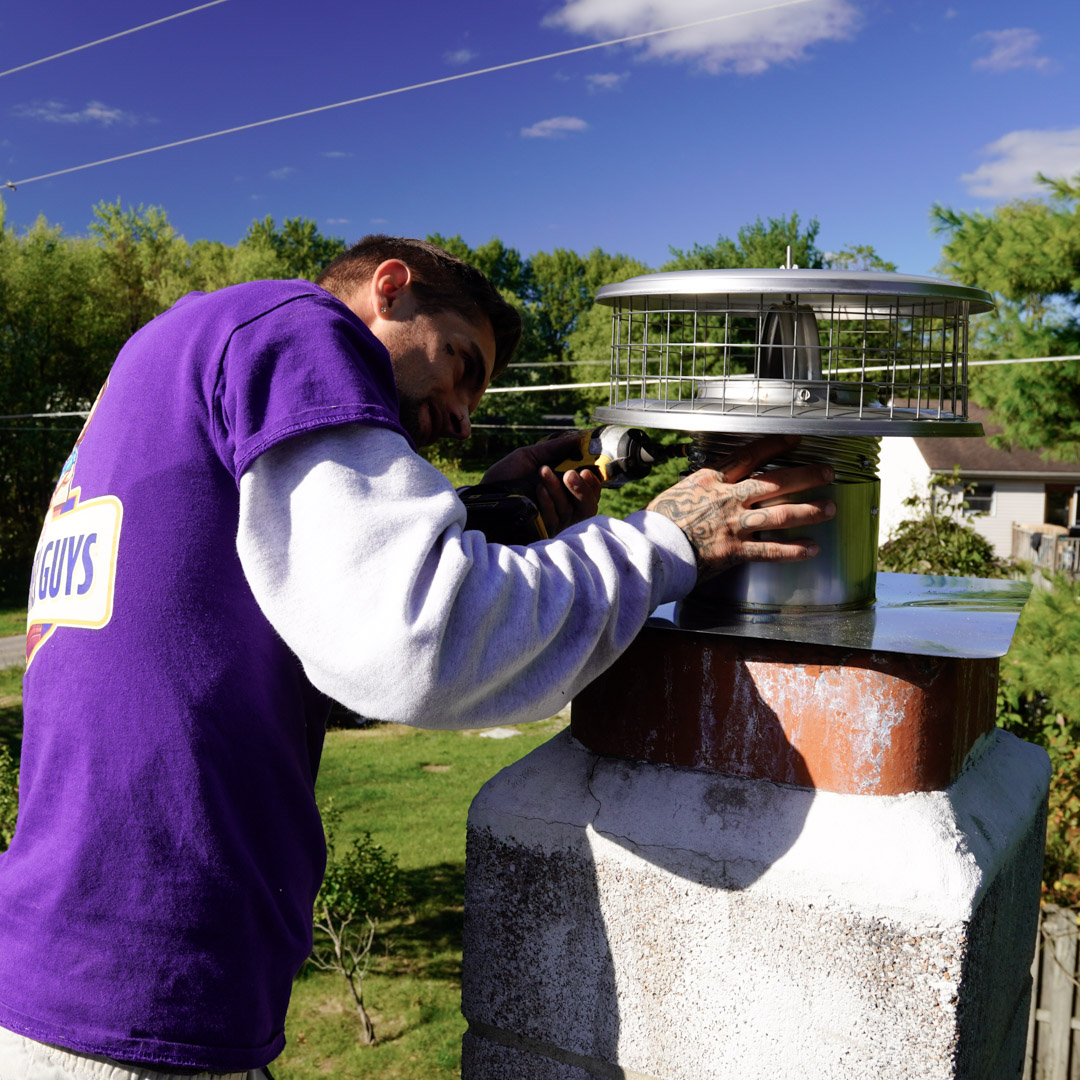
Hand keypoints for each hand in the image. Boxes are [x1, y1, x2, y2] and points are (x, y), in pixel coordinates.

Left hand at [482, 431, 603, 535]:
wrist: (483, 498)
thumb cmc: (506, 477)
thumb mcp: (530, 457)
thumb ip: (555, 448)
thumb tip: (579, 437)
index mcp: (564, 490)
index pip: (591, 490)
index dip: (595, 481)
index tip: (588, 469)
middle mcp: (564, 508)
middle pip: (589, 505)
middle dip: (583, 488)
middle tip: (569, 474)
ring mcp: (554, 522)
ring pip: (572, 510)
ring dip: (558, 489)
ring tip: (542, 473)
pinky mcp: (544, 532)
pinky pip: (556, 518)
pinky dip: (548, 501)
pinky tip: (537, 490)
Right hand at [645, 434, 835, 580]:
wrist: (650, 548)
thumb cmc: (658, 521)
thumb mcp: (678, 491)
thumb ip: (703, 487)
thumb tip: (714, 484)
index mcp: (712, 480)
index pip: (750, 456)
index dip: (775, 445)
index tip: (795, 438)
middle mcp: (727, 498)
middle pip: (776, 482)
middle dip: (806, 476)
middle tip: (827, 472)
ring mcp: (733, 525)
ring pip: (781, 514)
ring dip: (809, 511)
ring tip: (829, 508)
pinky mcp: (734, 551)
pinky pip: (770, 551)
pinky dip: (794, 550)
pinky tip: (811, 548)